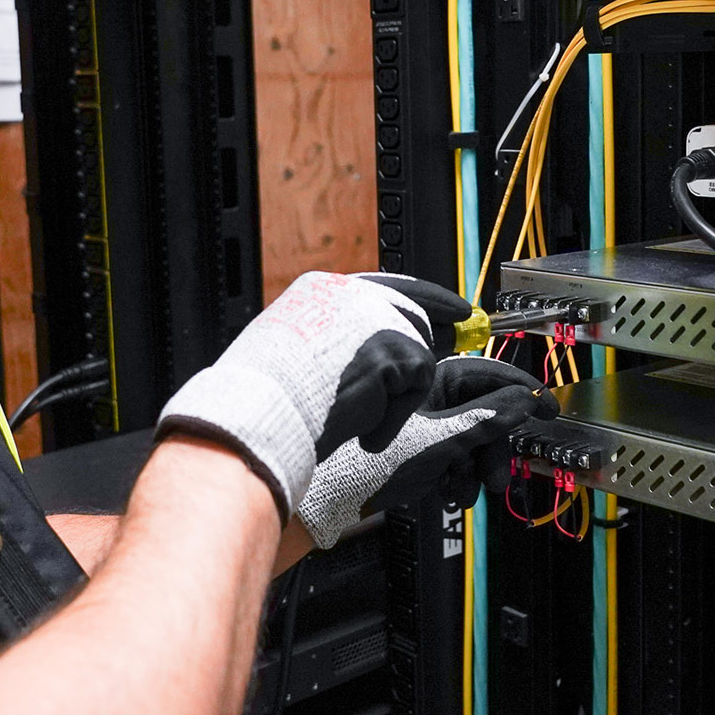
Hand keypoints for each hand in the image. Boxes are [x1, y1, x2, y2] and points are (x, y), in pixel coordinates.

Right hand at [156, 272, 465, 516]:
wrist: (258, 414)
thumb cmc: (265, 399)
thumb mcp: (298, 354)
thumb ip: (341, 343)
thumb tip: (388, 354)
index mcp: (320, 291)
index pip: (387, 285)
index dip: (427, 299)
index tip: (457, 310)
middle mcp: (348, 294)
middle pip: (413, 313)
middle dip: (434, 339)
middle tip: (457, 347)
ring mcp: (372, 316)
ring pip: (418, 351)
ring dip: (398, 393)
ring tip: (360, 418)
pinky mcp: (392, 347)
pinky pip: (419, 383)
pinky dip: (397, 414)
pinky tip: (364, 428)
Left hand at [296, 356, 558, 548]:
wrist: (311, 497)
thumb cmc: (359, 461)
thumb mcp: (438, 442)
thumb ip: (486, 420)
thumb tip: (522, 401)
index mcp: (425, 378)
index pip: (486, 375)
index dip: (521, 391)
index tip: (547, 408)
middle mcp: (417, 396)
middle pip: (476, 412)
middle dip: (493, 446)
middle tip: (499, 477)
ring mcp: (407, 423)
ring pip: (459, 439)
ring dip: (472, 466)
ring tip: (464, 494)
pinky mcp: (398, 450)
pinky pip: (438, 455)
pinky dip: (449, 474)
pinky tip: (446, 495)